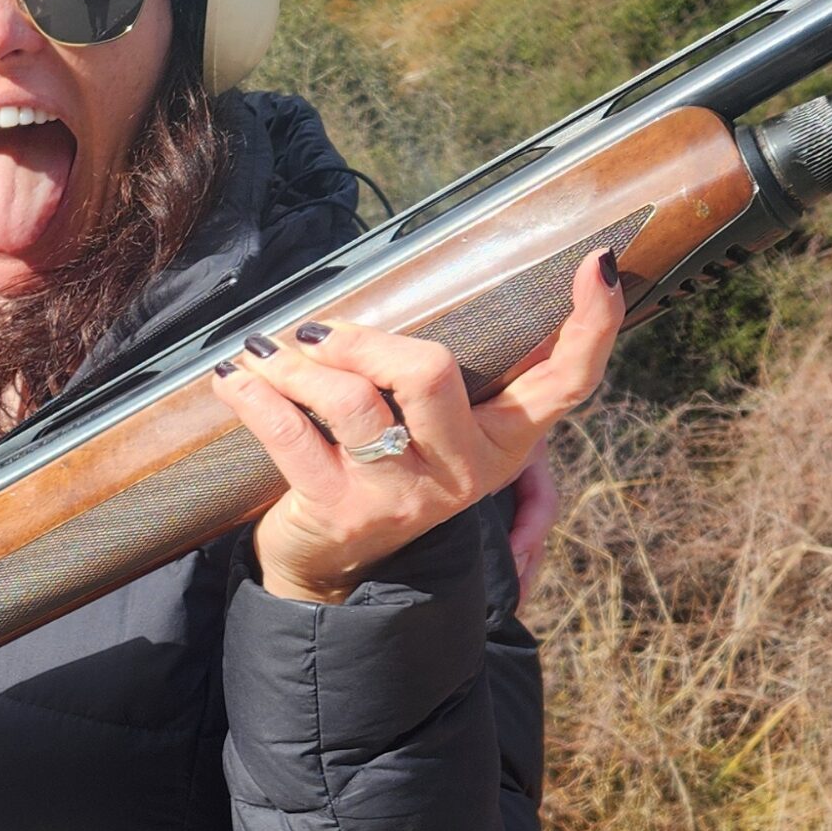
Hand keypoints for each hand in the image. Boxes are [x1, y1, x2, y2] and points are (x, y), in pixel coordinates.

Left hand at [213, 250, 621, 604]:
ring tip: (266, 351)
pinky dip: (256, 395)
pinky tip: (235, 376)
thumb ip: (447, 376)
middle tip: (318, 331)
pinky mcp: (343, 510)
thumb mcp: (434, 430)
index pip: (567, 382)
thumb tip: (435, 289)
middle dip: (365, 339)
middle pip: (430, 373)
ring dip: (296, 363)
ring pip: (351, 399)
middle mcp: (466, 470)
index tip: (596, 265)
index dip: (589, 325)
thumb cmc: (384, 467)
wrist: (333, 565)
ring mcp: (405, 494)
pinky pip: (291, 434)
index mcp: (504, 441)